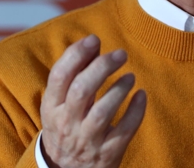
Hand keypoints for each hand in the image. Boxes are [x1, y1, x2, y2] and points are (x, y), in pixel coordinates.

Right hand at [39, 35, 146, 167]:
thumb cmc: (65, 128)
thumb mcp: (59, 105)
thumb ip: (74, 76)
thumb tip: (94, 44)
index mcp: (51, 108)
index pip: (59, 76)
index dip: (76, 54)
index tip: (94, 39)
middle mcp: (67, 124)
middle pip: (82, 90)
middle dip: (102, 67)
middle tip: (120, 54)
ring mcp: (87, 141)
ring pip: (102, 112)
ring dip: (119, 89)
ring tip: (130, 76)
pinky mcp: (107, 154)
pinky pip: (124, 131)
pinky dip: (135, 112)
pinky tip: (141, 95)